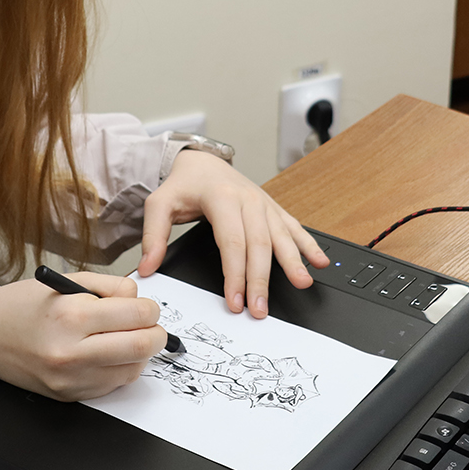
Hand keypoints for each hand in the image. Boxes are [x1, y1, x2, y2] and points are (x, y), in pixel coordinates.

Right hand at [0, 272, 165, 400]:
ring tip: (124, 338)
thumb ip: (111, 287)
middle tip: (151, 326)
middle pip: (141, 347)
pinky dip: (119, 368)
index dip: (150, 309)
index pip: (137, 315)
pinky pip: (112, 385)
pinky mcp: (70, 395)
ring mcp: (71, 378)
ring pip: (132, 370)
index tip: (147, 308)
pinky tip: (106, 354)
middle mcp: (72, 352)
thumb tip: (141, 301)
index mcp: (72, 316)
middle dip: (155, 334)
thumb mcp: (69, 281)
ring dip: (138, 354)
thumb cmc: (26, 305)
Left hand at [137, 151, 329, 318]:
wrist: (203, 161)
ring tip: (303, 283)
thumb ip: (153, 236)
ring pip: (280, 236)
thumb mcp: (159, 204)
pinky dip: (309, 244)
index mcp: (221, 198)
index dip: (235, 274)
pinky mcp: (272, 209)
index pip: (232, 242)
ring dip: (293, 262)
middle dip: (261, 280)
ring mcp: (263, 204)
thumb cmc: (183, 185)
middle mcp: (247, 200)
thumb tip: (148, 268)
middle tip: (261, 309)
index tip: (236, 301)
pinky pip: (294, 227)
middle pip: (258, 244)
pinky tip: (321, 261)